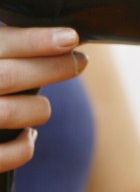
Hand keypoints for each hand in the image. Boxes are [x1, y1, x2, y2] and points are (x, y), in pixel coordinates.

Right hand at [0, 26, 87, 171]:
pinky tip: (27, 136)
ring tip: (41, 106)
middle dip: (54, 68)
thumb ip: (5, 51)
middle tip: (80, 61)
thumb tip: (59, 39)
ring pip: (14, 113)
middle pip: (11, 76)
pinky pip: (9, 155)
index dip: (35, 40)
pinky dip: (25, 146)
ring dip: (39, 109)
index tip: (71, 37)